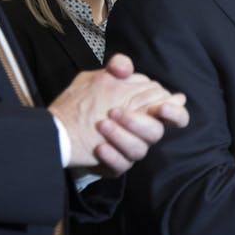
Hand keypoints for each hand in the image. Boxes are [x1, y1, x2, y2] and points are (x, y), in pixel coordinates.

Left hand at [49, 53, 189, 174]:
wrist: (59, 127)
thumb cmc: (85, 103)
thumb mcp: (98, 78)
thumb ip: (116, 68)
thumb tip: (127, 68)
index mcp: (145, 111)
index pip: (175, 115)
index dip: (175, 113)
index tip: (162, 107)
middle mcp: (141, 132)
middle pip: (156, 132)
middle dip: (138, 122)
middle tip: (114, 112)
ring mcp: (129, 149)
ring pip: (139, 150)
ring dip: (121, 136)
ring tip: (101, 125)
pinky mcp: (116, 165)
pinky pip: (120, 166)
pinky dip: (111, 156)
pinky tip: (99, 147)